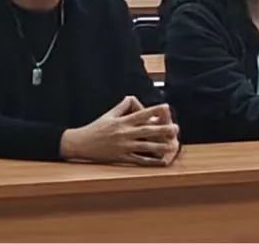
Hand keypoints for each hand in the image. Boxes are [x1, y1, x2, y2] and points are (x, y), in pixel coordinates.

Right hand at [60, 96, 179, 165]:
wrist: (82, 143)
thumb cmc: (95, 128)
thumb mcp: (108, 115)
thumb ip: (121, 107)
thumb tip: (131, 97)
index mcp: (121, 121)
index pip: (141, 114)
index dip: (154, 110)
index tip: (166, 107)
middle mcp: (124, 133)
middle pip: (147, 130)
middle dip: (162, 129)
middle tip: (176, 128)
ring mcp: (123, 146)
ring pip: (145, 146)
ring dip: (160, 146)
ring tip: (172, 146)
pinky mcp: (122, 157)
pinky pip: (139, 159)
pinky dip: (150, 161)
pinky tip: (160, 161)